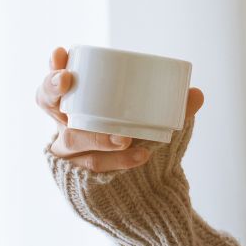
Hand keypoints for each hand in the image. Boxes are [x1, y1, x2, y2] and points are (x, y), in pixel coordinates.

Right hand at [35, 45, 204, 172]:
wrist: (140, 191)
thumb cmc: (139, 142)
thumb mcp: (153, 121)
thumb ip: (174, 108)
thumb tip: (197, 94)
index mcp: (77, 106)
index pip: (53, 85)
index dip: (52, 68)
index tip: (60, 53)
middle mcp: (66, 127)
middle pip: (48, 105)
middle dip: (53, 89)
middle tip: (68, 80)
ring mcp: (69, 154)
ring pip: (73, 140)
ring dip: (99, 135)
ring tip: (126, 138)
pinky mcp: (78, 177)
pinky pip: (93, 168)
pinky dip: (118, 162)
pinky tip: (139, 157)